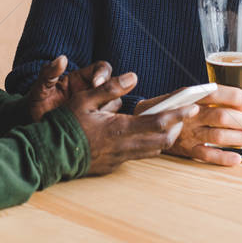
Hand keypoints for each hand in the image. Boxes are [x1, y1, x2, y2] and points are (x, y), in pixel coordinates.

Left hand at [26, 54, 111, 121]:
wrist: (33, 124)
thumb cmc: (36, 102)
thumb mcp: (40, 87)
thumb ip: (49, 73)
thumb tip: (62, 59)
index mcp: (81, 78)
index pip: (102, 69)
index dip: (104, 74)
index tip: (97, 84)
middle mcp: (91, 92)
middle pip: (114, 87)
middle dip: (111, 94)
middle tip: (101, 105)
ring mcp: (95, 109)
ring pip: (115, 106)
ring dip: (110, 112)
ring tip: (99, 119)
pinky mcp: (96, 125)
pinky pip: (109, 123)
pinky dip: (109, 125)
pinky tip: (99, 131)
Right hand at [67, 72, 196, 174]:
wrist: (49, 154)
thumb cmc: (65, 124)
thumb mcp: (85, 99)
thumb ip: (110, 88)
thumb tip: (132, 76)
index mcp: (119, 129)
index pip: (158, 123)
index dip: (178, 115)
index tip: (192, 107)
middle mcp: (123, 147)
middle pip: (162, 141)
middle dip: (176, 128)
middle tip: (183, 115)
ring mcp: (119, 159)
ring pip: (152, 150)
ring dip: (163, 137)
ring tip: (167, 123)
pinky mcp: (113, 166)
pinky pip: (137, 155)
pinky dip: (146, 144)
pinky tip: (141, 134)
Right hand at [136, 85, 241, 166]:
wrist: (141, 122)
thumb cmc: (168, 107)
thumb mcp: (183, 96)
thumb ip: (204, 97)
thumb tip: (236, 99)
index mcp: (189, 98)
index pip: (214, 94)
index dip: (233, 96)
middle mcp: (189, 114)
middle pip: (220, 117)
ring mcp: (187, 133)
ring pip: (217, 135)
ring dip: (239, 138)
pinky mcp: (185, 149)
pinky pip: (206, 155)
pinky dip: (222, 158)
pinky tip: (237, 159)